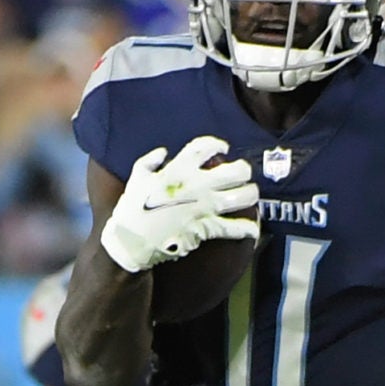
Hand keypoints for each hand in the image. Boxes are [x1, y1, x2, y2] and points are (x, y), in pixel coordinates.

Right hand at [100, 137, 258, 273]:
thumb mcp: (136, 178)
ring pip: (243, 197)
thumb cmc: (132, 209)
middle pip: (236, 171)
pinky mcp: (207, 228)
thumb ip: (150, 161)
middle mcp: (197, 184)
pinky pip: (235, 228)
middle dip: (244, 171)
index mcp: (179, 168)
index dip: (219, 145)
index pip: (206, 147)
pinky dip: (247, 229)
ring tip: (250, 197)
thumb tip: (163, 152)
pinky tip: (253, 230)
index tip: (224, 148)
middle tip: (243, 175)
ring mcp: (205, 207)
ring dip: (251, 196)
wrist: (131, 240)